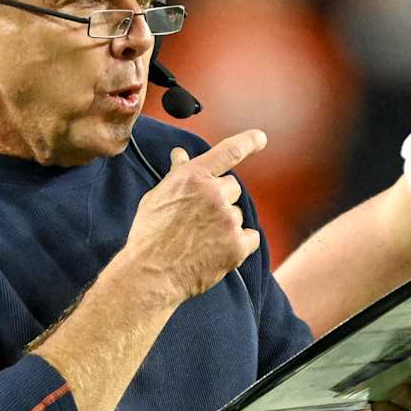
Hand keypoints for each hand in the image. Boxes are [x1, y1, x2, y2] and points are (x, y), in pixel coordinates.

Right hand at [123, 129, 266, 302]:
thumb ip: (177, 174)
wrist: (151, 273)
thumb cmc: (149, 234)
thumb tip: (180, 154)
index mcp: (194, 177)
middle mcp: (214, 194)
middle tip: (199, 219)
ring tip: (200, 240)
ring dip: (225, 224)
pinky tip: (216, 251)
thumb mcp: (157, 197)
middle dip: (220, 199)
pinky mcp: (237, 246)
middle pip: (232, 188)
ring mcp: (228, 220)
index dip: (248, 142)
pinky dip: (238, 244)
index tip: (260, 138)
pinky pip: (250, 238)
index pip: (228, 152)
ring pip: (238, 215)